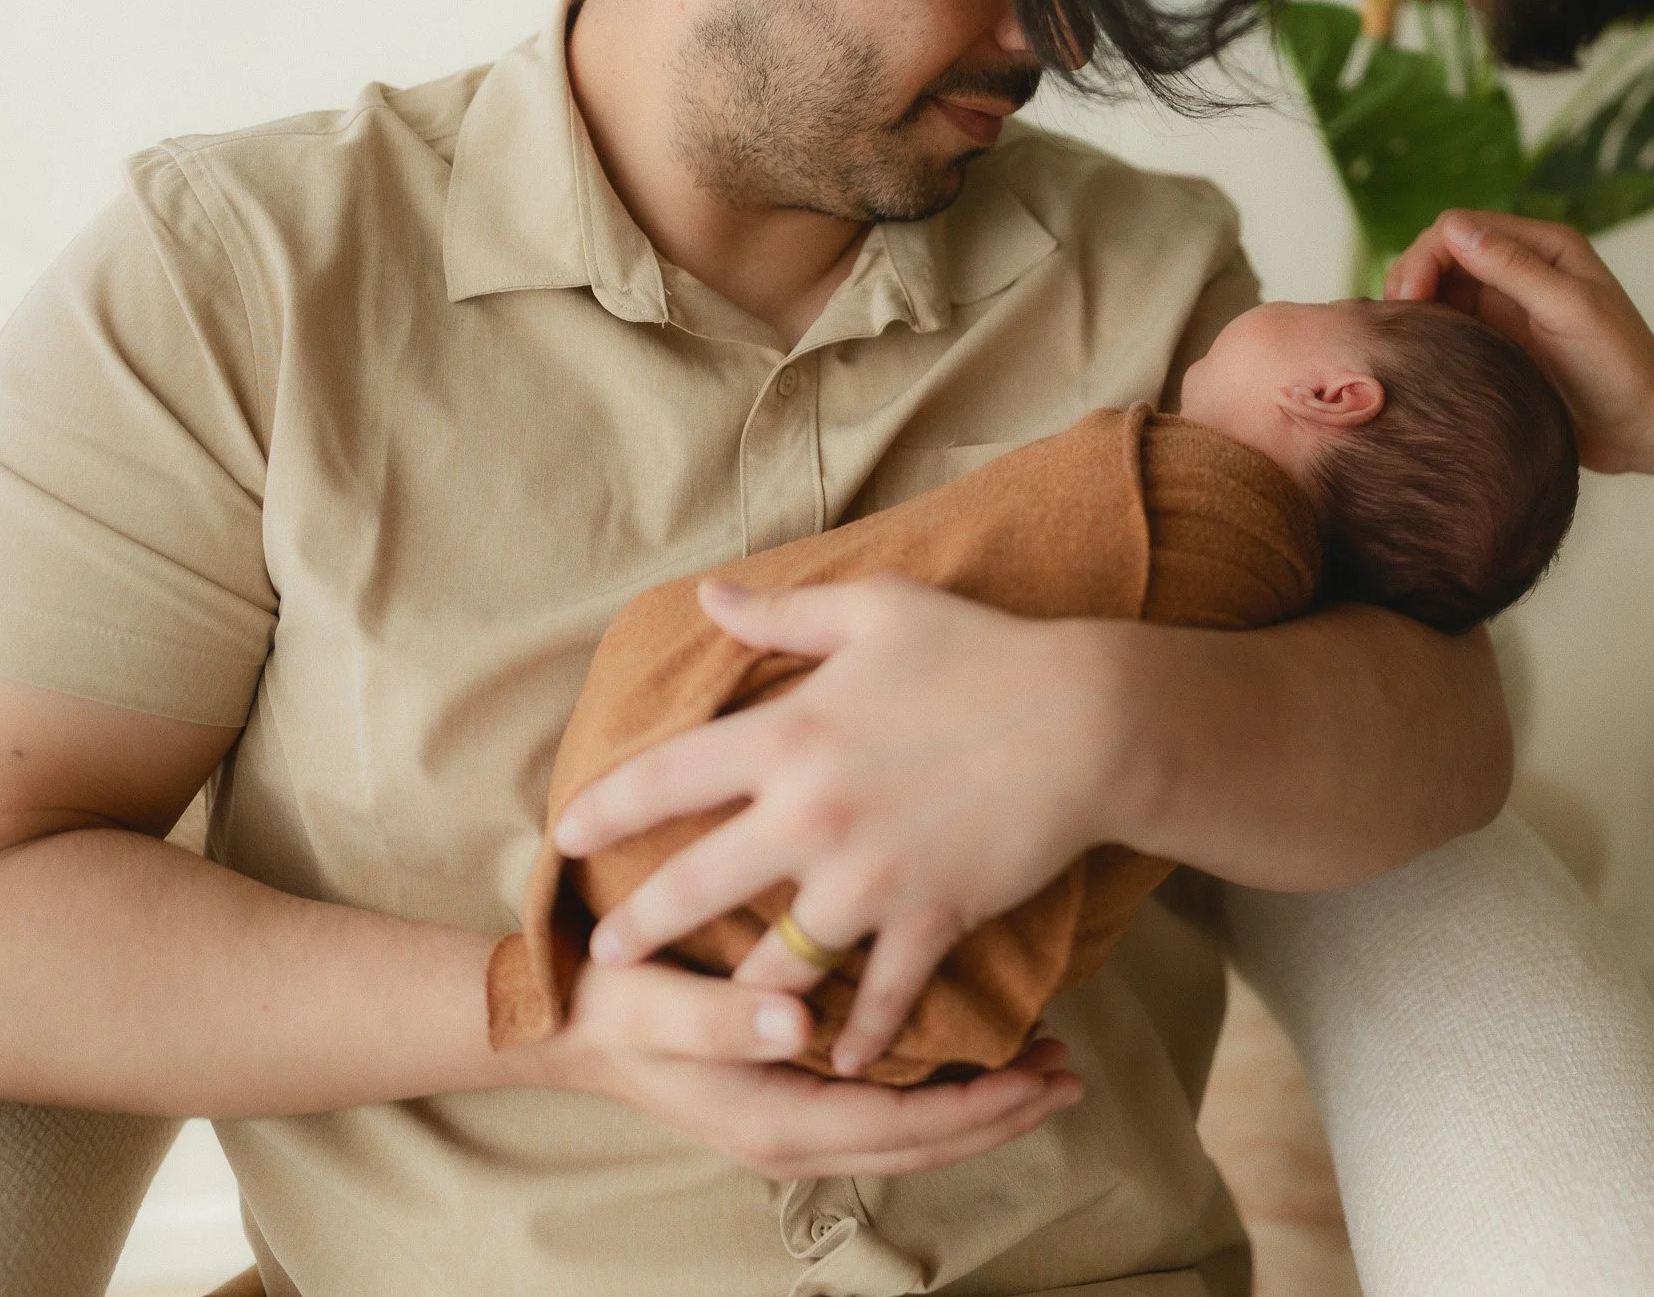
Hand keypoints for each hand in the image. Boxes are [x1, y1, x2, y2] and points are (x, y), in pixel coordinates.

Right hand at [530, 957, 1082, 1177]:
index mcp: (776, 1119)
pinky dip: (940, 1095)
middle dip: (1002, 1113)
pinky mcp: (789, 1102)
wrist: (559, 1026)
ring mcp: (792, 1126)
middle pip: (923, 1143)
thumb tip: (798, 1020)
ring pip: (910, 1134)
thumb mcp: (659, 1005)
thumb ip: (725, 1016)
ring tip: (1043, 1069)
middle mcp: (793, 1137)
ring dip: (980, 1107)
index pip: (905, 1127)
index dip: (981, 1104)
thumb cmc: (610, 1006)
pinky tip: (970, 1057)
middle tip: (1071, 1075)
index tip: (1042, 1073)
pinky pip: (885, 1113)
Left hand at [553, 578, 1130, 1077]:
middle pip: (694, 888)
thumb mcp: (876, 612)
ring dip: (743, 995)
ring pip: (777, 962)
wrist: (1088, 721)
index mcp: (787, 738)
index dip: (603, 812)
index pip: (663, 780)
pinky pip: (881, 997)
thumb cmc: (981, 652)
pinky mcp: (929, 919)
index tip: (565, 840)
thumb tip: (708, 594)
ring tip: (717, 1014)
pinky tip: (838, 1059)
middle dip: (640, 928)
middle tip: (609, 956)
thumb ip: (783, 614)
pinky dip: (859, 1035)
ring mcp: (868, 880)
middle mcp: (810, 818)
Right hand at [1383, 209, 1653, 492]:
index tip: (1410, 301)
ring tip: (1401, 341)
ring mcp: (1507, 307)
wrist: (1642, 429)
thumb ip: (1513, 268)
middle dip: (1410, 279)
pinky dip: (1426, 334)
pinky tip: (1415, 356)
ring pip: (1438, 291)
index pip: (1458, 228)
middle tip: (1395, 324)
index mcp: (1543, 245)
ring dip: (1414, 308)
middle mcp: (1521, 268)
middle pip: (1441, 256)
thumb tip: (1451, 228)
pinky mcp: (1498, 342)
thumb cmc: (1619, 368)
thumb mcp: (1568, 311)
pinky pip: (1449, 326)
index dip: (1425, 257)